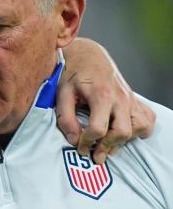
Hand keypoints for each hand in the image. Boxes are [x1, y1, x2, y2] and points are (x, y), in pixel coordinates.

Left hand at [58, 39, 155, 163]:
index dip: (87, 142)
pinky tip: (123, 133)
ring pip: (139, 127)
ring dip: (124, 140)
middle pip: (122, 132)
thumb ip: (66, 117)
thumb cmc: (73, 73)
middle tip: (93, 153)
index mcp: (101, 95)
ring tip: (107, 144)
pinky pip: (147, 119)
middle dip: (107, 146)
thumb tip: (73, 139)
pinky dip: (139, 130)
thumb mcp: (61, 93)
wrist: (88, 55)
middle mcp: (120, 97)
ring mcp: (130, 98)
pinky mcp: (134, 99)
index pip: (98, 128)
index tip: (78, 146)